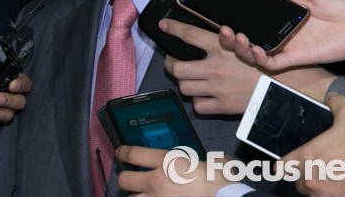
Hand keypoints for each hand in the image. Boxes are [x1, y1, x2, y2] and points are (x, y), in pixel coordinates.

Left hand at [117, 145, 231, 195]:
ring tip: (140, 194)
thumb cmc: (223, 185)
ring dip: (135, 196)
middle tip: (129, 178)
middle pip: (125, 179)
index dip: (122, 152)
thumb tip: (219, 160)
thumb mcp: (216, 163)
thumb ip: (211, 159)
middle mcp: (158, 181)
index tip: (121, 152)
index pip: (133, 154)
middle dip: (125, 178)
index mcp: (168, 162)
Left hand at [160, 19, 261, 114]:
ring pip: (184, 87)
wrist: (284, 87)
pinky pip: (198, 106)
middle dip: (171, 64)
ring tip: (187, 77)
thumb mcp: (245, 44)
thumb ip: (225, 39)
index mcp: (222, 48)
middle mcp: (216, 68)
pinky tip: (203, 95)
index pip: (190, 35)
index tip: (164, 26)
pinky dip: (198, 101)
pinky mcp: (222, 106)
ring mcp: (217, 89)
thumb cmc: (265, 64)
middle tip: (173, 61)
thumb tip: (214, 32)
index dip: (173, 28)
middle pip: (177, 68)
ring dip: (184, 82)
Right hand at [221, 0, 344, 69]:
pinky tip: (255, 50)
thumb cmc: (343, 5)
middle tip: (225, 27)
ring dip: (241, 46)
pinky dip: (259, 58)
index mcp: (284, 10)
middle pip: (249, 33)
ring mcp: (285, 43)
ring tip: (236, 37)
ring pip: (255, 50)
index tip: (226, 6)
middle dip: (232, 33)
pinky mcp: (293, 56)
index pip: (255, 11)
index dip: (240, 11)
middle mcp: (280, 28)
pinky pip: (271, 62)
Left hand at [283, 93, 344, 196]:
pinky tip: (344, 186)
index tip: (292, 161)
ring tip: (333, 177)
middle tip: (319, 167)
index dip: (285, 164)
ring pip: (313, 194)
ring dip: (319, 187)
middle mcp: (312, 180)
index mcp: (307, 158)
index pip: (281, 167)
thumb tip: (331, 98)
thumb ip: (335, 103)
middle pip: (298, 182)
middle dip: (305, 176)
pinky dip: (333, 194)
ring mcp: (325, 196)